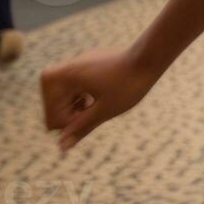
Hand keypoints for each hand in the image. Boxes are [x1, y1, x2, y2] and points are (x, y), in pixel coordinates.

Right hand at [40, 48, 158, 152]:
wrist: (151, 56)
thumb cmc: (129, 84)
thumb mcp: (105, 111)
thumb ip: (81, 128)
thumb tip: (62, 146)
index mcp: (66, 77)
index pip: (51, 115)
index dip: (69, 125)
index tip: (90, 120)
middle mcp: (67, 67)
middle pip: (53, 104)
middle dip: (69, 115)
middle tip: (94, 114)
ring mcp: (77, 65)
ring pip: (62, 96)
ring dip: (75, 107)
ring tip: (97, 107)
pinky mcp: (87, 65)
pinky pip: (73, 87)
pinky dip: (81, 97)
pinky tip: (98, 100)